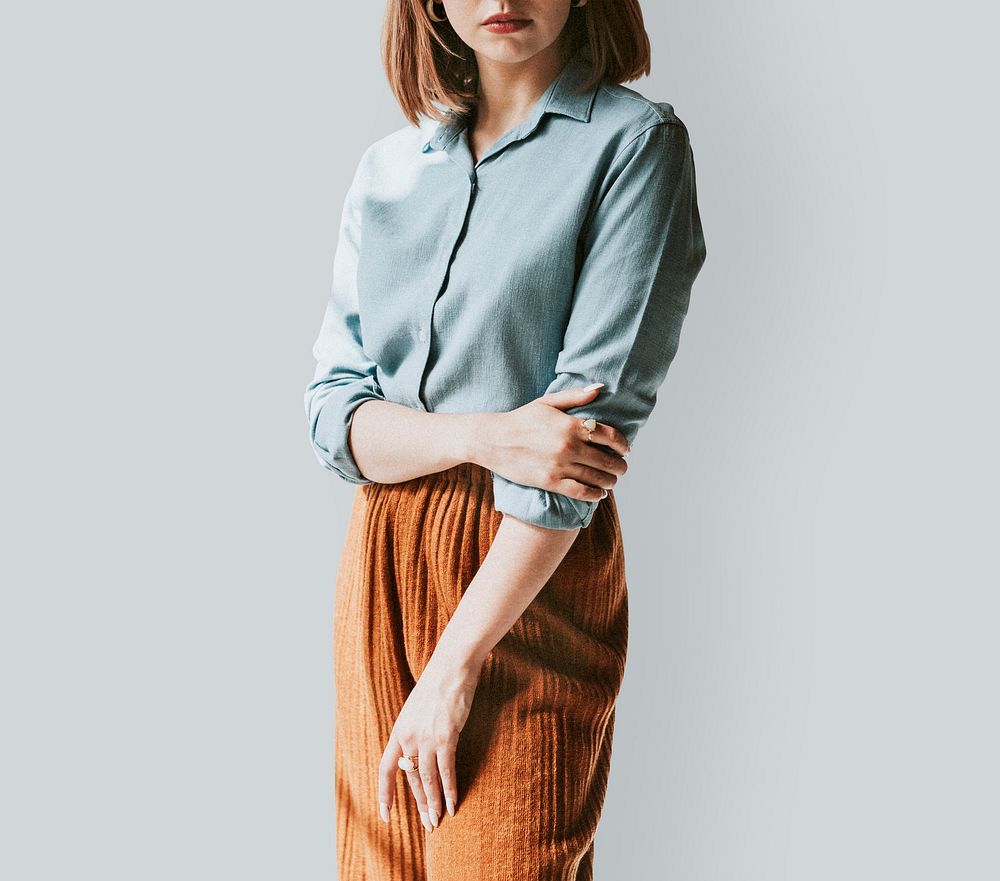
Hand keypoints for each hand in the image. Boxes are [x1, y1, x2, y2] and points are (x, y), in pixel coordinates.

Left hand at [377, 653, 483, 830]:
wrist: (451, 666)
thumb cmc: (438, 684)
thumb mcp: (417, 708)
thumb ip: (416, 729)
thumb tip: (419, 749)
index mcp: (399, 730)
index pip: (386, 769)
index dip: (385, 793)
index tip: (386, 814)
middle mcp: (409, 737)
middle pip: (410, 779)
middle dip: (420, 804)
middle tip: (428, 824)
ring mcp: (426, 738)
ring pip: (427, 780)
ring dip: (434, 803)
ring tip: (438, 821)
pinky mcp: (446, 738)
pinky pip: (446, 771)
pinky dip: (450, 790)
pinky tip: (453, 805)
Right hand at [474, 384, 629, 502]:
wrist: (492, 439)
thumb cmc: (521, 419)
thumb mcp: (547, 402)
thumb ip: (575, 396)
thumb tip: (600, 388)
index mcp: (570, 424)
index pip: (609, 435)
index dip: (622, 444)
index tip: (626, 450)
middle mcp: (568, 445)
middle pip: (607, 460)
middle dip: (620, 466)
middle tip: (622, 468)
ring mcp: (560, 465)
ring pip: (597, 478)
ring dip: (610, 482)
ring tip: (612, 481)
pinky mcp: (550, 481)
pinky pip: (580, 492)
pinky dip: (594, 495)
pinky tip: (599, 494)